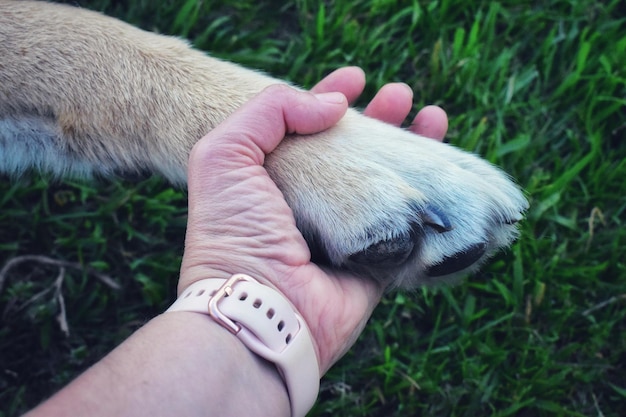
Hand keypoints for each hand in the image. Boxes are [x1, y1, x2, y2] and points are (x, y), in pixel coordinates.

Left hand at [179, 67, 448, 373]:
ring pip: (386, 180)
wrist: (262, 307)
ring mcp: (344, 229)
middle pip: (352, 148)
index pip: (304, 126)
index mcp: (272, 177)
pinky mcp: (376, 256)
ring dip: (412, 147)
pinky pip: (410, 220)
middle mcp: (308, 201)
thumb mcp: (224, 154)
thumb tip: (332, 103)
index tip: (356, 76)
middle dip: (379, 118)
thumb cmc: (235, 232)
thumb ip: (268, 112)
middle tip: (402, 94)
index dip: (328, 97)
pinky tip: (446, 168)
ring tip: (434, 116)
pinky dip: (430, 194)